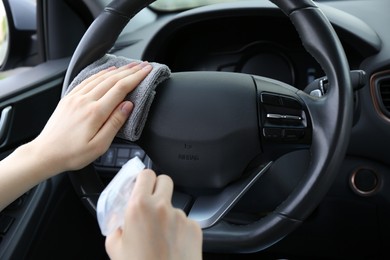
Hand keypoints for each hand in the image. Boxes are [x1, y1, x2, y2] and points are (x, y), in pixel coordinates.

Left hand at [32, 62, 151, 173]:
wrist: (45, 153)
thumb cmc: (73, 153)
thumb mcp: (99, 145)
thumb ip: (115, 123)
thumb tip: (128, 105)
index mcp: (95, 112)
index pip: (121, 88)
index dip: (136, 77)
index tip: (147, 71)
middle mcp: (85, 100)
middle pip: (112, 79)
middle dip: (130, 71)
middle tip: (144, 65)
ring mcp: (76, 97)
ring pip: (100, 77)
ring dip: (118, 70)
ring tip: (130, 66)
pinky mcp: (69, 98)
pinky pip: (88, 80)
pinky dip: (100, 73)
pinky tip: (108, 70)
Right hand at [105, 170, 202, 259]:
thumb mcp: (115, 248)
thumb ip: (116, 227)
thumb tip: (120, 222)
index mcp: (139, 207)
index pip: (146, 174)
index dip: (143, 179)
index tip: (141, 186)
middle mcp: (162, 207)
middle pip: (165, 180)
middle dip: (158, 188)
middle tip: (152, 203)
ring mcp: (181, 216)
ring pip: (174, 204)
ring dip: (167, 213)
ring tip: (161, 235)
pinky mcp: (194, 227)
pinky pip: (185, 220)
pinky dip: (179, 228)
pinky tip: (172, 243)